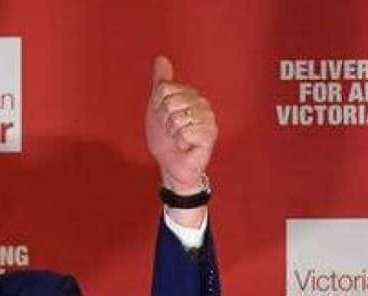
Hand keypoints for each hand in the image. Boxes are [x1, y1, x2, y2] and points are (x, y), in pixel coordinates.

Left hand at [144, 56, 216, 193]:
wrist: (170, 164)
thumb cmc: (166, 138)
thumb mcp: (157, 108)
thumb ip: (160, 83)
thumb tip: (161, 58)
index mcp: (190, 95)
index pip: (164, 89)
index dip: (157, 106)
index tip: (163, 118)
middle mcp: (202, 104)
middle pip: (170, 102)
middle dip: (164, 120)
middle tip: (171, 131)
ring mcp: (208, 119)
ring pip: (178, 117)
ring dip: (172, 132)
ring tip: (178, 138)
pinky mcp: (210, 135)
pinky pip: (186, 132)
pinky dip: (180, 142)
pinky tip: (186, 146)